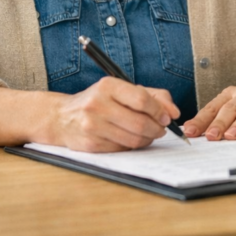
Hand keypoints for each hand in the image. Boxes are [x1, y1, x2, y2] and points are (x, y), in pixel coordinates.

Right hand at [49, 77, 179, 152]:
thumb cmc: (99, 101)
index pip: (142, 100)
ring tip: (149, 134)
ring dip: (148, 139)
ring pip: (133, 139)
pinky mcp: (90, 144)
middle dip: (158, 129)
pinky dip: (132, 146)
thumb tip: (173, 112)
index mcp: (107, 86)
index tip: (168, 117)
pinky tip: (132, 139)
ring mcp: (92, 126)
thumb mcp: (122, 90)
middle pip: (140, 122)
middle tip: (162, 129)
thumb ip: (152, 95)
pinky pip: (122, 149)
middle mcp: (97, 104)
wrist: (62, 117)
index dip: (160, 111)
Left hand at [183, 77, 235, 140]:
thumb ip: (216, 118)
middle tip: (211, 136)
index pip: (214, 107)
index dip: (201, 119)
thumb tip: (191, 130)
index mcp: (232, 95)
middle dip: (220, 122)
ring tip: (232, 136)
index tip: (190, 132)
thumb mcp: (235, 109)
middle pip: (231, 107)